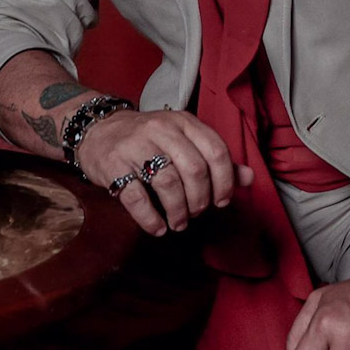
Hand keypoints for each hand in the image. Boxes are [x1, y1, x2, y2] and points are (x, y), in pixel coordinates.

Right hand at [78, 109, 253, 235]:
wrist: (100, 130)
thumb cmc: (150, 140)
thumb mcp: (184, 140)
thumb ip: (215, 159)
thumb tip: (249, 177)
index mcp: (184, 122)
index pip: (216, 151)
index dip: (225, 181)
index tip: (222, 201)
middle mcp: (162, 129)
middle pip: (194, 170)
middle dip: (200, 200)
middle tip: (197, 213)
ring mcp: (136, 145)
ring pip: (168, 182)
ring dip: (178, 211)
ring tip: (179, 222)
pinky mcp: (114, 165)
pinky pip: (136, 196)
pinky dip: (150, 218)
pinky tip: (157, 227)